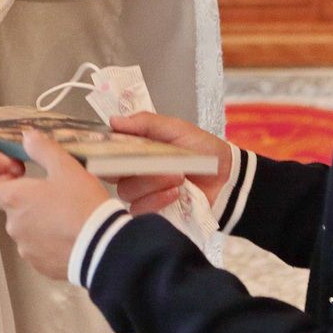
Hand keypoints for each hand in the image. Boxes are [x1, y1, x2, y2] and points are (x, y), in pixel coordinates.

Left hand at [0, 130, 113, 281]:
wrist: (102, 248)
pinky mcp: (40, 266)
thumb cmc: (83, 205)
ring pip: (26, 231)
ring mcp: (26, 249)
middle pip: (11, 210)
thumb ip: (43, 149)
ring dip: (39, 224)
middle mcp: (14, 226)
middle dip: (28, 203)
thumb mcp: (67, 168)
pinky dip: (49, 243)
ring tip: (65, 217)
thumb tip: (27, 137)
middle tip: (54, 196)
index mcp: (15, 199)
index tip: (22, 177)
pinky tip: (69, 236)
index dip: (3, 182)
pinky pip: (39, 250)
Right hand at [109, 112, 232, 214]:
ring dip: (153, 183)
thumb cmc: (203, 150)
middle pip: (112, 173)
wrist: (227, 177)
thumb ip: (146, 123)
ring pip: (127, 192)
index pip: (107, 151)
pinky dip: (157, 200)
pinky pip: (141, 209)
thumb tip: (114, 120)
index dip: (104, 152)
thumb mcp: (176, 129)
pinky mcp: (153, 212)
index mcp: (136, 149)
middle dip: (133, 167)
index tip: (115, 149)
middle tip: (154, 162)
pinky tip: (175, 193)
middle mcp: (134, 171)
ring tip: (178, 177)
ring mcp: (143, 193)